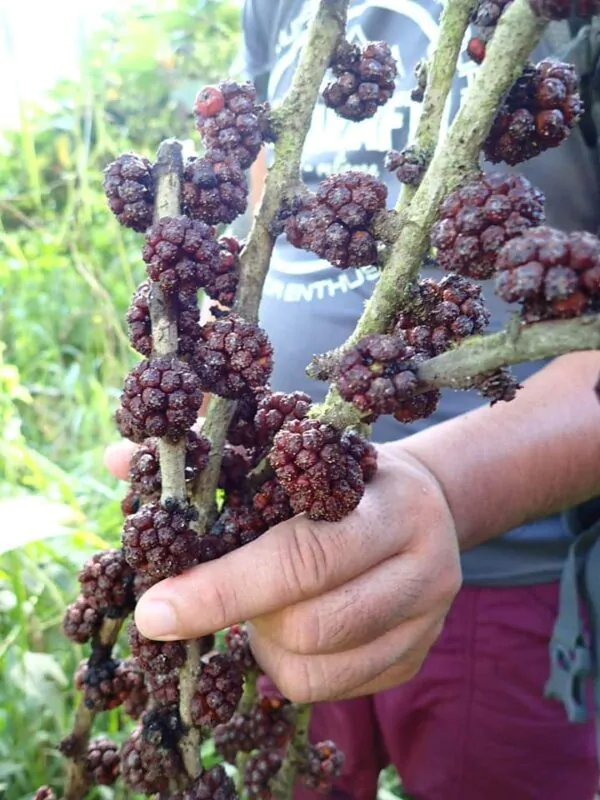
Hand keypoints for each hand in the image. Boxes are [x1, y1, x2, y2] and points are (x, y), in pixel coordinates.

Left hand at [104, 442, 461, 701]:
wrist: (430, 502)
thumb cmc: (343, 471)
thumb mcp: (293, 447)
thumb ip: (211, 454)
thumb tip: (117, 460)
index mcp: (388, 503)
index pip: (301, 557)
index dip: (223, 589)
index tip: (155, 610)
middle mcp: (422, 565)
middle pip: (311, 623)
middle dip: (242, 617)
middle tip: (214, 596)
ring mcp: (427, 618)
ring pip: (320, 668)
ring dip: (266, 646)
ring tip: (258, 608)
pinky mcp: (417, 656)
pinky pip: (336, 690)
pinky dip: (291, 669)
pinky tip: (285, 630)